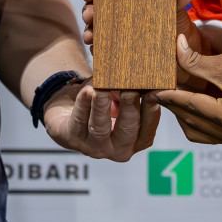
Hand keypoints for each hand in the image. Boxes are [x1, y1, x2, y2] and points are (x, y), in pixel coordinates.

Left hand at [42, 81, 160, 160]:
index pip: (147, 130)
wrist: (69, 110)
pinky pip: (78, 120)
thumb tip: (139, 73)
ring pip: (99, 128)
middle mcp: (116, 149)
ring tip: (102, 89)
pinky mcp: (71, 138)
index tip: (152, 91)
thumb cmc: (102, 102)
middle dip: (129, 109)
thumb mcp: (119, 95)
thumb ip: (130, 88)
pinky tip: (87, 91)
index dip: (151, 111)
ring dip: (101, 107)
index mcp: (135, 141)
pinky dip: (83, 104)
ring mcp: (93, 147)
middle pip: (126, 131)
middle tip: (130, 91)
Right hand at [80, 0, 216, 91]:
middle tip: (90, 14)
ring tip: (90, 36)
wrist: (184, 52)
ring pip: (95, 30)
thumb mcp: (176, 10)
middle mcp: (117, 15)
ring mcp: (116, 35)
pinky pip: (103, 52)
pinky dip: (97, 51)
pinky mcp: (118, 54)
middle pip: (95, 9)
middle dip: (89, 11)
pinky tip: (96, 52)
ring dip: (89, 32)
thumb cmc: (176, 24)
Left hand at [151, 35, 221, 148]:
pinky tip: (192, 103)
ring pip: (197, 132)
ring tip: (173, 95)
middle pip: (191, 122)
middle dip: (173, 105)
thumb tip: (174, 47)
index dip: (168, 96)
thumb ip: (197, 61)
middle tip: (157, 90)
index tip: (149, 88)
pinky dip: (197, 120)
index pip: (190, 106)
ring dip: (184, 115)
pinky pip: (209, 134)